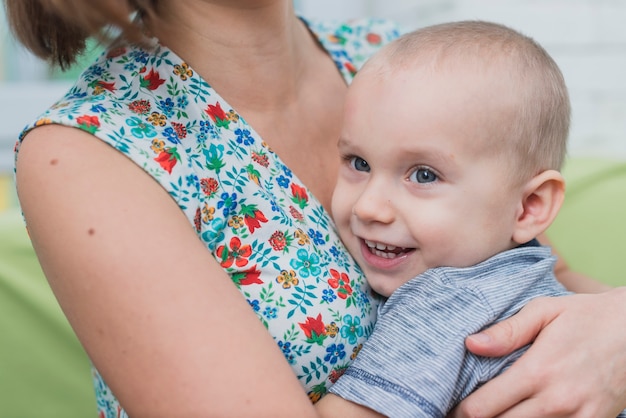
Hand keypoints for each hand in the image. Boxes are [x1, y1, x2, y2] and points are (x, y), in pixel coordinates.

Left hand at [451, 288, 625, 417]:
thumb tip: (471, 345)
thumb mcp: (544, 311)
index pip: (484, 407)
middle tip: (469, 412)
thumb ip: (506, 331)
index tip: (454, 407)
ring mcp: (578, 416)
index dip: (463, 412)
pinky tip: (526, 415)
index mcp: (537, 371)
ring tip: (497, 413)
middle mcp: (556, 400)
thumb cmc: (586, 316)